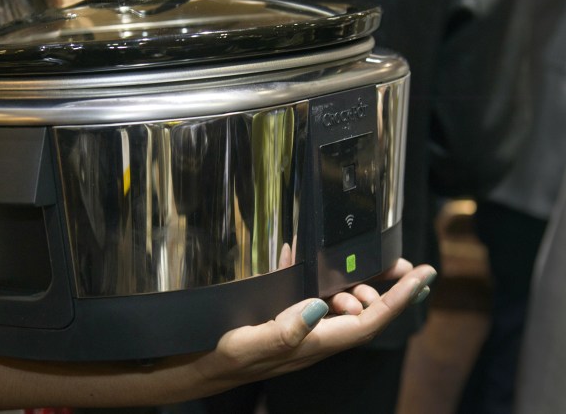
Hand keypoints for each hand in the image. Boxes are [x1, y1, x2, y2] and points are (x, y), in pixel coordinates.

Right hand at [190, 259, 435, 390]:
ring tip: (350, 269)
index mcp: (315, 343)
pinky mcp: (285, 318)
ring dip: (355, 285)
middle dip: (385, 289)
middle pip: (364, 314)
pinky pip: (310, 295)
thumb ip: (285, 330)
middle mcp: (315, 337)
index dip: (400, 298)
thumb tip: (320, 307)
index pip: (370, 321)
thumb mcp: (250, 343)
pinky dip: (312, 275)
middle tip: (394, 265)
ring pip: (342, 306)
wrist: (201, 368)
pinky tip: (299, 257)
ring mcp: (302, 328)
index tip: (424, 275)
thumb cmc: (224, 358)